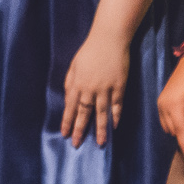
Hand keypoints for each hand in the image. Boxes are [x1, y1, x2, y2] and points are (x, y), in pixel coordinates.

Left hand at [59, 33, 129, 147]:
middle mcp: (90, 89)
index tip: (64, 134)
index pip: (70, 107)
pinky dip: (116, 116)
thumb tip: (68, 98)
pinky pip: (117, 104)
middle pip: (84, 113)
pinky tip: (114, 126)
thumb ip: (70, 83)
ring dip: (100, 129)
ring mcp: (105, 88)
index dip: (67, 121)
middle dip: (79, 130)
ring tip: (100, 143)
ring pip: (101, 113)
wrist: (109, 39)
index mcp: (77, 84)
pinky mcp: (119, 86)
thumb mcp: (74, 66)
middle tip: (76, 144)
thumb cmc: (90, 51)